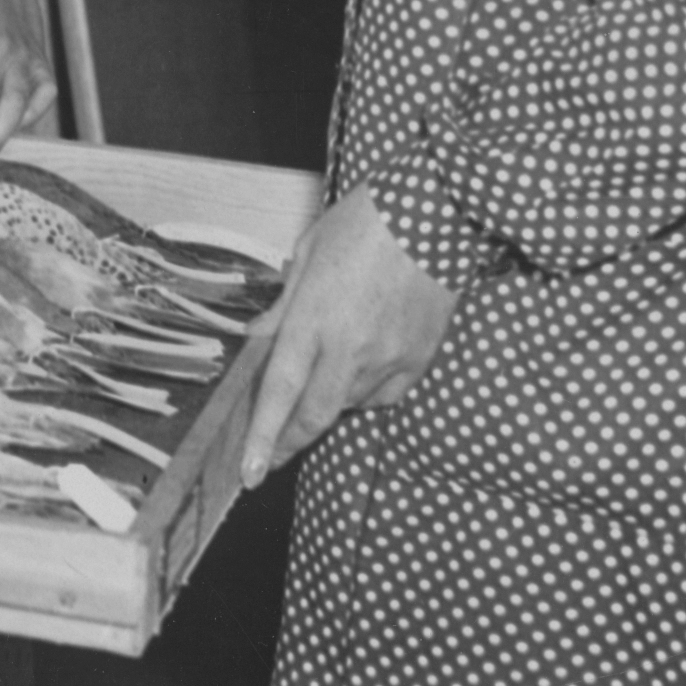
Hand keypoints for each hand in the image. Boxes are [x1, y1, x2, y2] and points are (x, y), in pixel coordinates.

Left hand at [238, 186, 458, 488]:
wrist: (433, 214)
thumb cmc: (364, 223)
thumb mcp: (307, 254)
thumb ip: (283, 305)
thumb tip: (259, 338)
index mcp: (314, 317)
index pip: (281, 390)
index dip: (263, 436)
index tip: (251, 472)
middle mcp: (350, 346)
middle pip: (314, 414)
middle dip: (288, 444)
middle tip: (269, 461)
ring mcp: (388, 357)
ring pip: (348, 405)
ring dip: (326, 403)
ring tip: (321, 374)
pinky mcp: (418, 360)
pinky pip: (383, 394)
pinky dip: (364, 391)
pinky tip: (359, 368)